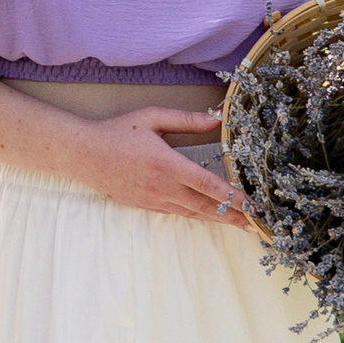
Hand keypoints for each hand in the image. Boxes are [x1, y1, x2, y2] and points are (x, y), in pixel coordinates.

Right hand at [67, 107, 249, 224]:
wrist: (83, 154)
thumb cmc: (117, 132)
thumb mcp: (151, 117)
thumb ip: (185, 120)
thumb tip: (216, 118)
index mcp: (167, 164)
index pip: (208, 185)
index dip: (234, 198)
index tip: (255, 207)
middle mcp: (163, 187)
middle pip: (207, 207)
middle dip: (236, 217)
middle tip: (259, 225)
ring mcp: (155, 200)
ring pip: (195, 214)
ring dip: (221, 220)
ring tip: (243, 225)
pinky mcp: (147, 206)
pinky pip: (179, 213)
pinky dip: (199, 216)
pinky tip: (211, 216)